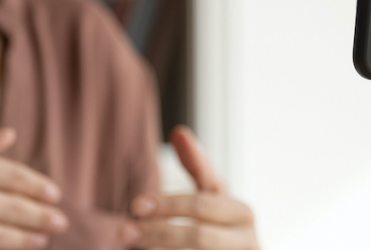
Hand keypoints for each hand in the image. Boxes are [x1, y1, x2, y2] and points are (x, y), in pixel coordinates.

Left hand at [120, 126, 258, 249]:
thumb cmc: (219, 226)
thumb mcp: (211, 195)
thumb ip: (198, 166)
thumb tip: (179, 131)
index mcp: (241, 213)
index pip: (203, 203)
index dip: (168, 205)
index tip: (136, 206)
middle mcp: (247, 239)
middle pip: (198, 235)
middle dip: (159, 233)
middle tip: (123, 231)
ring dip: (158, 246)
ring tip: (129, 243)